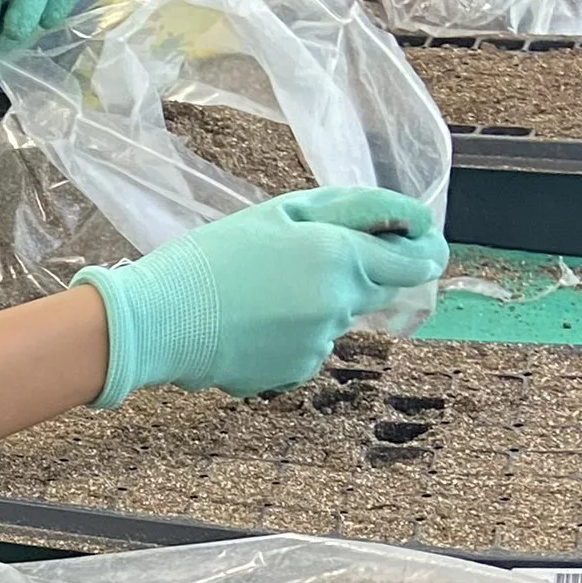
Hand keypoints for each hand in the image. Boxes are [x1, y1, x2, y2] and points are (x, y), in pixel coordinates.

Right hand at [80, 187, 447, 406]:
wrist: (158, 322)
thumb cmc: (211, 259)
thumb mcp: (280, 213)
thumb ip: (353, 211)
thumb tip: (409, 220)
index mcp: (340, 256)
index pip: (416, 260)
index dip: (423, 251)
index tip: (418, 244)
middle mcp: (340, 304)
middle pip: (379, 289)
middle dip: (357, 273)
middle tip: (302, 262)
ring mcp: (320, 343)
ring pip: (339, 318)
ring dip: (317, 304)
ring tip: (260, 294)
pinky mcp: (296, 371)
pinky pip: (311, 346)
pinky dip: (292, 334)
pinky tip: (251, 323)